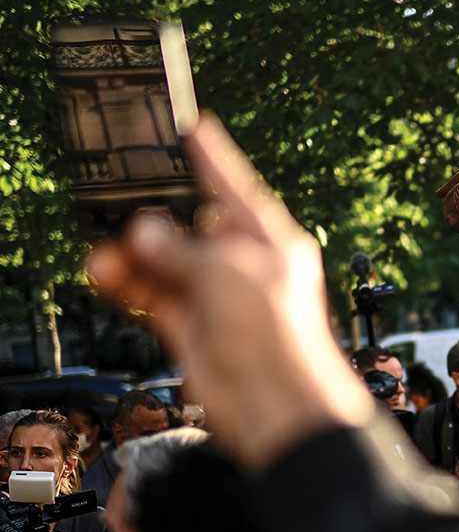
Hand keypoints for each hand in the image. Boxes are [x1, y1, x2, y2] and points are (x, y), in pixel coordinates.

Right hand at [86, 113, 374, 469]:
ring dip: (134, 252)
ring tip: (105, 247)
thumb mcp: (228, 273)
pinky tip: (105, 270)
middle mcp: (245, 265)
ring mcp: (216, 297)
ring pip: (165, 261)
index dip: (210, 156)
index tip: (190, 125)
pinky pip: (152, 293)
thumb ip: (180, 249)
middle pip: (190, 224)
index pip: (235, 185)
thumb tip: (145, 234)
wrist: (278, 406)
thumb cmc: (279, 335)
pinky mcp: (191, 327)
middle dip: (157, 213)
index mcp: (273, 240)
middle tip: (119, 198)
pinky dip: (128, 281)